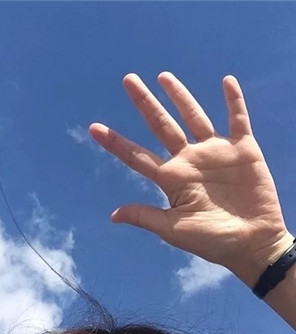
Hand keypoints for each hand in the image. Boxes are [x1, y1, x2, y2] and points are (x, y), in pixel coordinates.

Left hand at [89, 72, 292, 283]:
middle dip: (145, 103)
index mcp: (171, 178)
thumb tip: (113, 215)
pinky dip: (234, 101)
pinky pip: (238, 119)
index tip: (93, 128)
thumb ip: (145, 216)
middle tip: (128, 80)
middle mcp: (188, 160)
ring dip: (180, 96)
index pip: (137, 156)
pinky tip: (226, 81)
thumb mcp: (174, 230)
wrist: (252, 244)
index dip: (116, 142)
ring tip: (162, 77)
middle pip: (162, 126)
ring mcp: (214, 152)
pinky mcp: (243, 150)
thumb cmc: (212, 241)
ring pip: (194, 116)